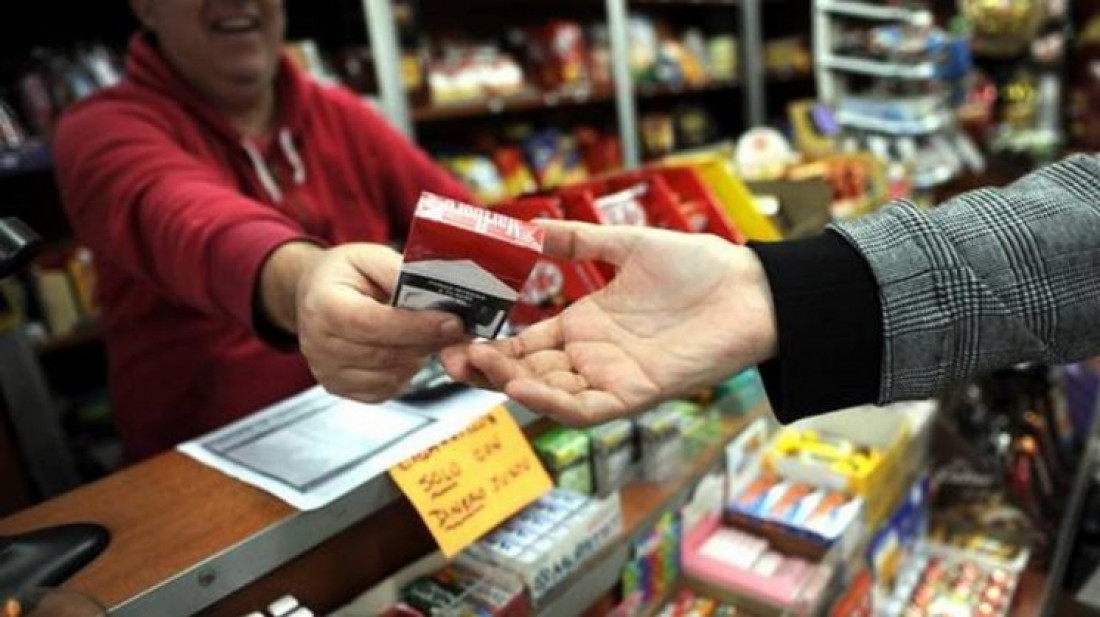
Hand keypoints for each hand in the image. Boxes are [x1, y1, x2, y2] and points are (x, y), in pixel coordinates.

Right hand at [265, 242, 465, 401]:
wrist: (314, 294)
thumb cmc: (344, 274)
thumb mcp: (369, 257)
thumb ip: (399, 272)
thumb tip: (436, 293)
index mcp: (323, 305)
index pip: (372, 324)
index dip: (415, 326)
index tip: (452, 322)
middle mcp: (318, 344)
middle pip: (384, 354)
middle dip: (428, 342)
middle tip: (458, 328)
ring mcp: (327, 371)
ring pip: (390, 376)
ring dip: (419, 357)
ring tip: (431, 335)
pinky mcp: (339, 388)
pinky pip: (385, 390)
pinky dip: (405, 372)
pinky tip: (410, 350)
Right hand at [441, 221, 776, 424]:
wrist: (753, 288)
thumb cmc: (700, 267)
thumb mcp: (627, 245)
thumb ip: (578, 242)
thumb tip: (531, 228)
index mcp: (585, 325)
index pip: (526, 343)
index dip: (491, 344)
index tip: (456, 335)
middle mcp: (593, 355)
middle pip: (529, 373)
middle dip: (488, 370)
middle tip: (450, 356)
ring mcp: (613, 376)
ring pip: (551, 394)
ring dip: (513, 384)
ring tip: (477, 366)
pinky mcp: (639, 392)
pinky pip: (589, 408)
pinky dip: (556, 403)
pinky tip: (525, 386)